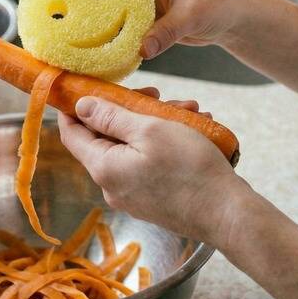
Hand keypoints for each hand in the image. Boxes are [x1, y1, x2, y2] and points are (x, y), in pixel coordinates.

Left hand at [57, 87, 244, 244]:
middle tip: (157, 93)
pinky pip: (148, 163)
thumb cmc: (190, 169)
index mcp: (103, 168)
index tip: (84, 86)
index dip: (73, 107)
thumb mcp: (149, 130)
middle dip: (131, 109)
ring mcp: (132, 196)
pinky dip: (165, 143)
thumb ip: (111, 116)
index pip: (71, 133)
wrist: (226, 213)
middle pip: (106, 137)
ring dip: (156, 123)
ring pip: (133, 147)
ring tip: (188, 110)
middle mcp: (112, 186)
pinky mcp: (152, 200)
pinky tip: (192, 130)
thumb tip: (80, 106)